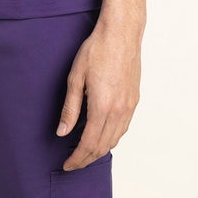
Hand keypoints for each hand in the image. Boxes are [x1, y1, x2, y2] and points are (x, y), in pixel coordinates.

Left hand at [56, 14, 141, 167]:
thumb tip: (62, 132)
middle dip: (87, 159)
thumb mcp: (75, 78)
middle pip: (103, 146)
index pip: (89, 144)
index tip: (67, 164)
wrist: (122, 33)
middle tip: (73, 163)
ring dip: (100, 150)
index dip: (77, 158)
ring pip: (115, 139)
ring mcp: (129, 106)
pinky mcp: (134, 100)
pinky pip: (123, 128)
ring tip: (84, 153)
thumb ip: (70, 108)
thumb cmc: (97, 50)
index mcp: (103, 107)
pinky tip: (101, 136)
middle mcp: (119, 110)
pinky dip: (111, 138)